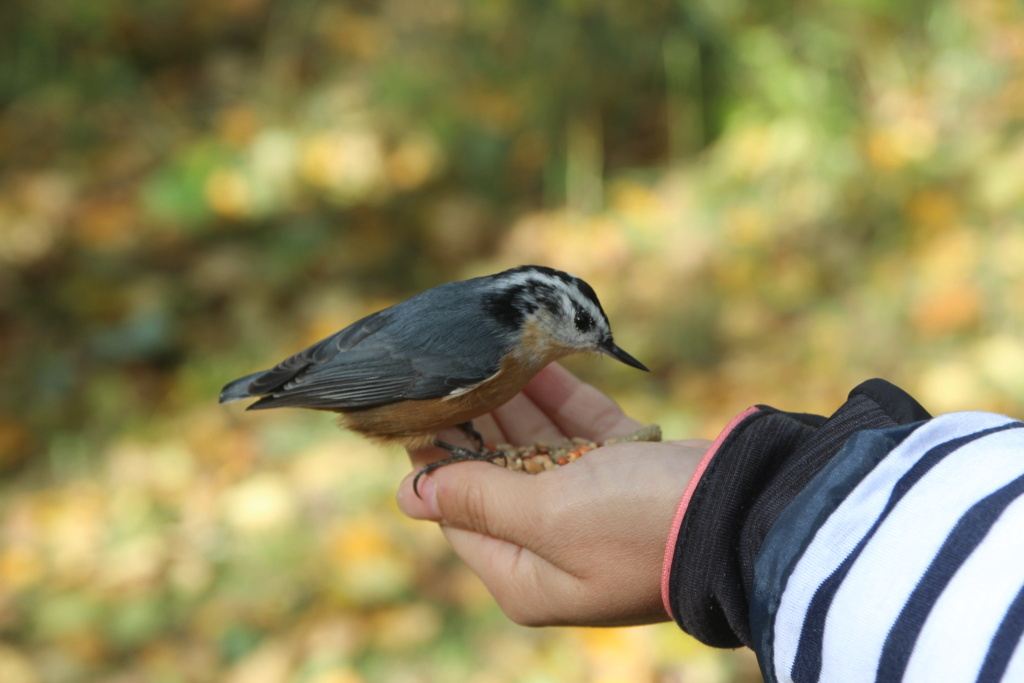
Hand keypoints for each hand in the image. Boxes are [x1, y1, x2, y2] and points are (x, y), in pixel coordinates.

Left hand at [398, 363, 708, 626]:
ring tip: (482, 354)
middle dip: (475, 423)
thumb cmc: (638, 525)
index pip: (459, 515)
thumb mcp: (547, 516)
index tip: (419, 408)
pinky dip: (557, 398)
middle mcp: (555, 545)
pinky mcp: (627, 470)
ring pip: (537, 447)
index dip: (437, 461)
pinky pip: (579, 430)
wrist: (745, 511)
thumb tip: (411, 495)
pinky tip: (532, 363)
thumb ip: (479, 498)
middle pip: (497, 476)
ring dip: (512, 403)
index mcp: (526, 575)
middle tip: (449, 368)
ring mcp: (594, 507)